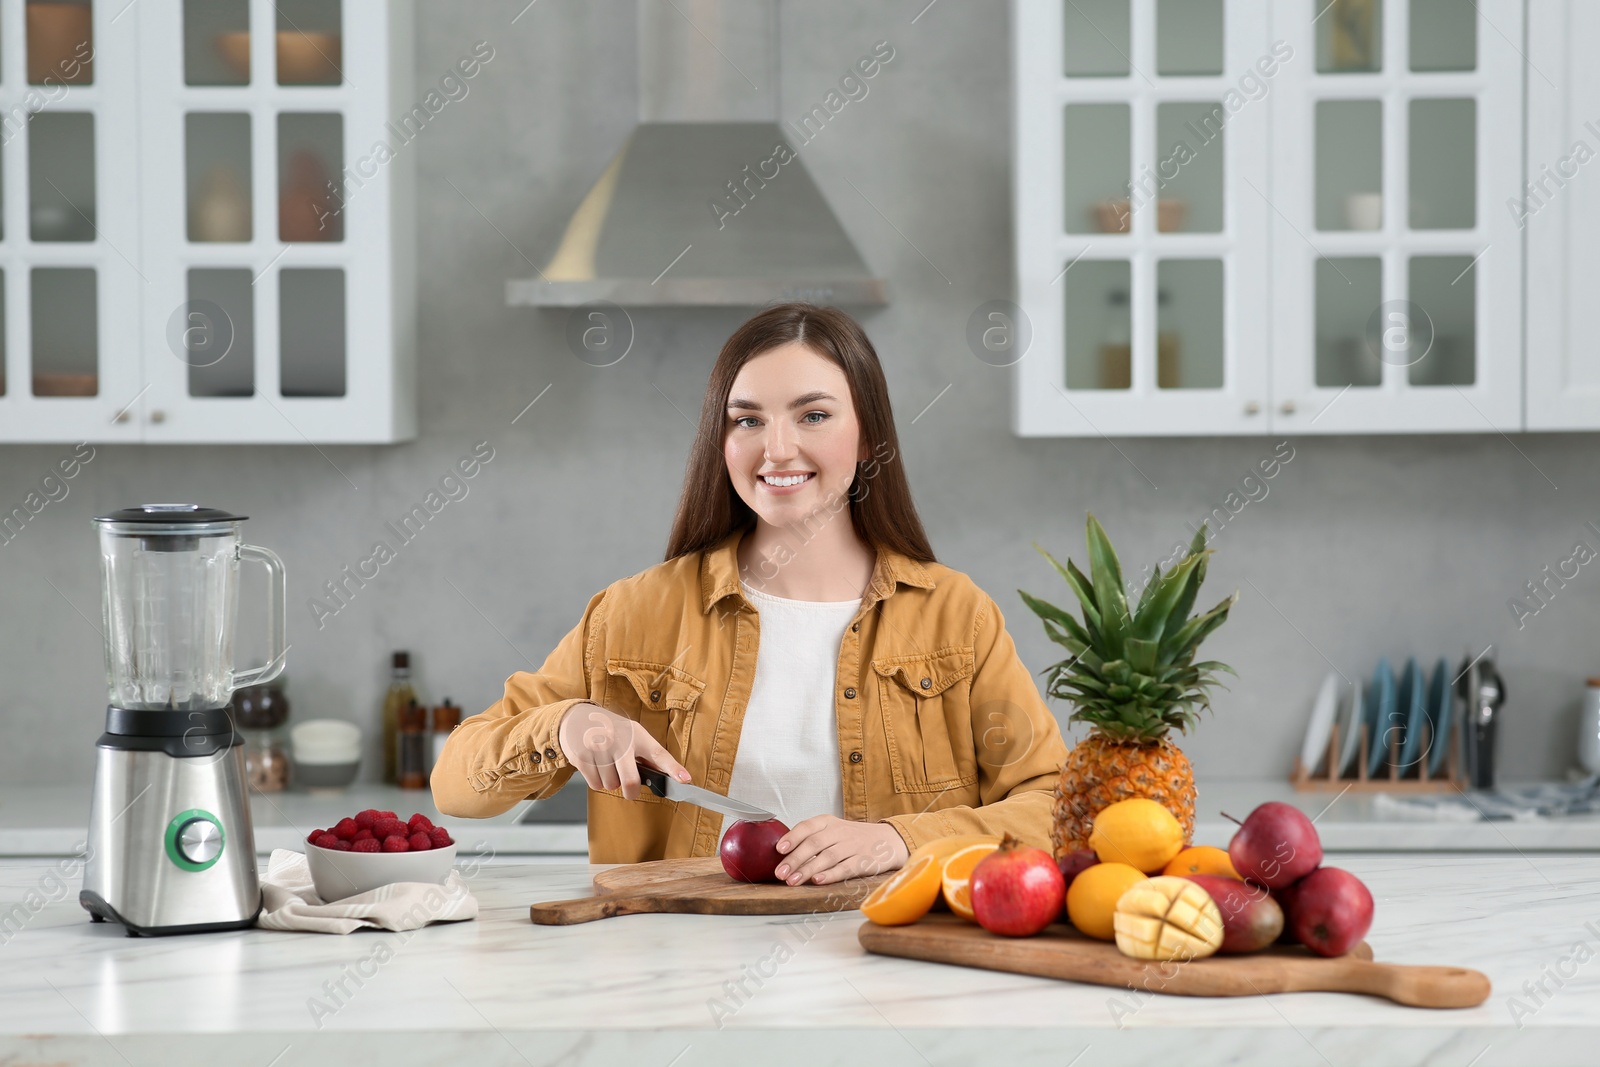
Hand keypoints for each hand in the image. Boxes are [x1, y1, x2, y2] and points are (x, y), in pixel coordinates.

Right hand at [555, 703, 689, 800]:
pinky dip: (596, 781)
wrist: (578, 717)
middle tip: (628, 786)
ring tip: (606, 764)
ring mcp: (600, 748)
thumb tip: (670, 778)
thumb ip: (648, 756)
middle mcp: (620, 740)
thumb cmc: (613, 731)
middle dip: (630, 791)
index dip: (673, 769)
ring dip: (610, 782)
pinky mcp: (582, 756)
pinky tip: (595, 765)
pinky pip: (595, 784)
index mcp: (638, 735)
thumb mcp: (633, 735)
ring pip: (610, 785)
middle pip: (630, 781)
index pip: (659, 754)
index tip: (685, 780)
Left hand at [772, 815, 908, 885]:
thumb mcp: (832, 831)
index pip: (807, 826)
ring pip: (828, 857)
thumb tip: (782, 857)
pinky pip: (846, 867)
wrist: (887, 840)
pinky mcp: (864, 861)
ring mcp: (853, 846)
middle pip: (815, 843)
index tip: (778, 849)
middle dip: (795, 859)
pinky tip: (818, 880)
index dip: (792, 837)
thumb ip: (810, 840)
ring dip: (808, 869)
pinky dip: (831, 874)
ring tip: (793, 881)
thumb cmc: (852, 838)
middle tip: (780, 873)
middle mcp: (840, 832)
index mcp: (828, 823)